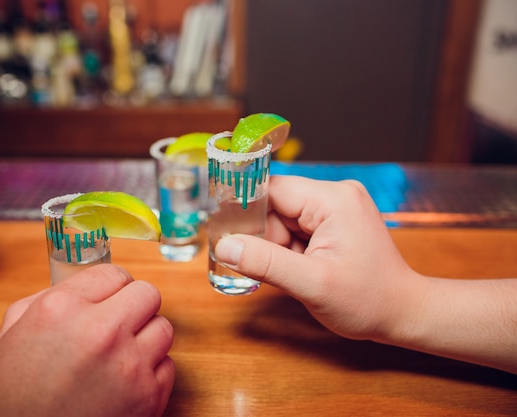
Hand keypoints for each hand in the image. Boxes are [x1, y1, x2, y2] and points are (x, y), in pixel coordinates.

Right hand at [0, 264, 174, 416]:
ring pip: (163, 328)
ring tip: (121, 355)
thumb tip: (79, 289)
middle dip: (134, 306)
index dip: (110, 288)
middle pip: (147, 293)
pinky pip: (168, 366)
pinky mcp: (149, 397)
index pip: (113, 273)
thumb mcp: (9, 337)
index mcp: (61, 310)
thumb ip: (45, 301)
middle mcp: (101, 331)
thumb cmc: (5, 402)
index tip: (107, 299)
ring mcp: (130, 365)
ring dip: (145, 338)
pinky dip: (151, 372)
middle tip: (119, 323)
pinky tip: (125, 383)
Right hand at [214, 175, 421, 342]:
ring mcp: (335, 209)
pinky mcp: (333, 224)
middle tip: (262, 268)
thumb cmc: (368, 301)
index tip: (222, 233)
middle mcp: (335, 196)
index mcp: (333, 200)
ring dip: (276, 248)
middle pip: (275, 206)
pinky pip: (295, 230)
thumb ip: (266, 263)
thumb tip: (224, 246)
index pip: (273, 190)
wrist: (403, 314)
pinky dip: (288, 251)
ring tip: (294, 275)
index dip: (244, 210)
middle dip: (263, 237)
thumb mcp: (312, 284)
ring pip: (282, 220)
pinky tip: (299, 271)